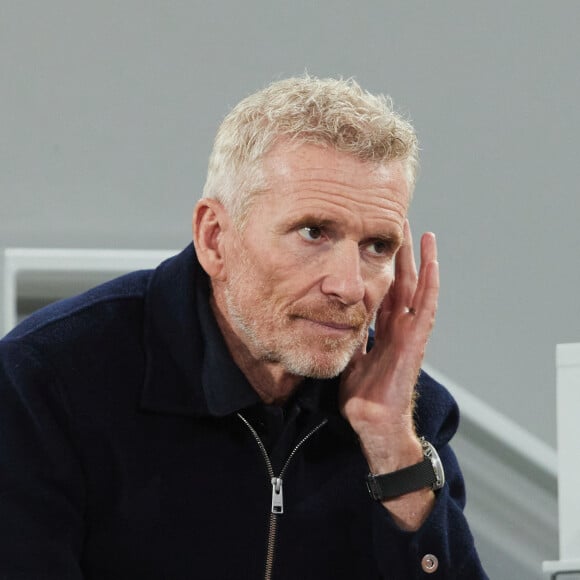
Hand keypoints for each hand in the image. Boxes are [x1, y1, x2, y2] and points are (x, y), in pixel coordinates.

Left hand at [340, 220, 438, 473]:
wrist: (374, 423)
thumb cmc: (362, 396)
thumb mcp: (348, 357)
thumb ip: (347, 336)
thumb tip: (332, 317)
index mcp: (382, 331)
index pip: (385, 291)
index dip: (383, 268)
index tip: (377, 243)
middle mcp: (399, 327)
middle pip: (402, 283)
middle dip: (400, 256)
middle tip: (399, 226)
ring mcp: (410, 333)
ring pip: (417, 289)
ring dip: (420, 262)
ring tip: (422, 234)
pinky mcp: (416, 342)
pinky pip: (425, 308)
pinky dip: (430, 284)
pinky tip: (432, 263)